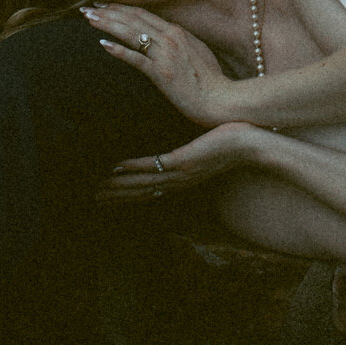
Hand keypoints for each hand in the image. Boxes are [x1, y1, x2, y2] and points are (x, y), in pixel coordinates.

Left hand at [79, 3, 236, 125]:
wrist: (220, 99)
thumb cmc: (209, 79)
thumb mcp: (196, 51)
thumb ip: (179, 40)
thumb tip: (165, 35)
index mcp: (177, 32)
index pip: (143, 14)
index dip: (121, 7)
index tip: (103, 4)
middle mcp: (170, 38)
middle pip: (133, 19)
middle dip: (108, 11)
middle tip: (87, 7)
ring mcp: (166, 55)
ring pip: (131, 33)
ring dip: (108, 24)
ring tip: (89, 19)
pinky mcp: (162, 73)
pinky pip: (136, 58)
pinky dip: (119, 50)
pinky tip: (103, 45)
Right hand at [97, 122, 266, 200]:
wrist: (254, 147)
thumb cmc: (233, 146)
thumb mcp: (206, 153)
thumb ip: (189, 153)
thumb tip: (179, 148)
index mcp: (181, 182)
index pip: (147, 192)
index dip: (124, 196)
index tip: (104, 197)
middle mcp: (177, 183)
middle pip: (139, 193)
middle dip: (114, 196)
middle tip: (91, 198)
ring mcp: (180, 174)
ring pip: (141, 182)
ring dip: (117, 185)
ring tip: (95, 186)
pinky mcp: (184, 161)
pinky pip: (154, 166)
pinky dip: (133, 167)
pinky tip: (116, 167)